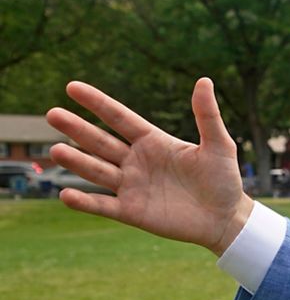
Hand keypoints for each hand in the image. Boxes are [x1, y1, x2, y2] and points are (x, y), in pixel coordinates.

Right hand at [45, 78, 253, 254]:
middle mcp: (136, 161)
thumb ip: (207, 115)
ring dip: (78, 162)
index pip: (119, 118)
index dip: (97, 103)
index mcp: (153, 141)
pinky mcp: (132, 212)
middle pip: (101, 142)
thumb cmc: (224, 179)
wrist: (226, 219)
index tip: (72, 87)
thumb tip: (204, 80)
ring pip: (98, 171)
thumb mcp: (219, 145)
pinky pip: (103, 205)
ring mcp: (132, 186)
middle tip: (53, 114)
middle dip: (78, 129)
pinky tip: (66, 194)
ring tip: (57, 150)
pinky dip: (85, 202)